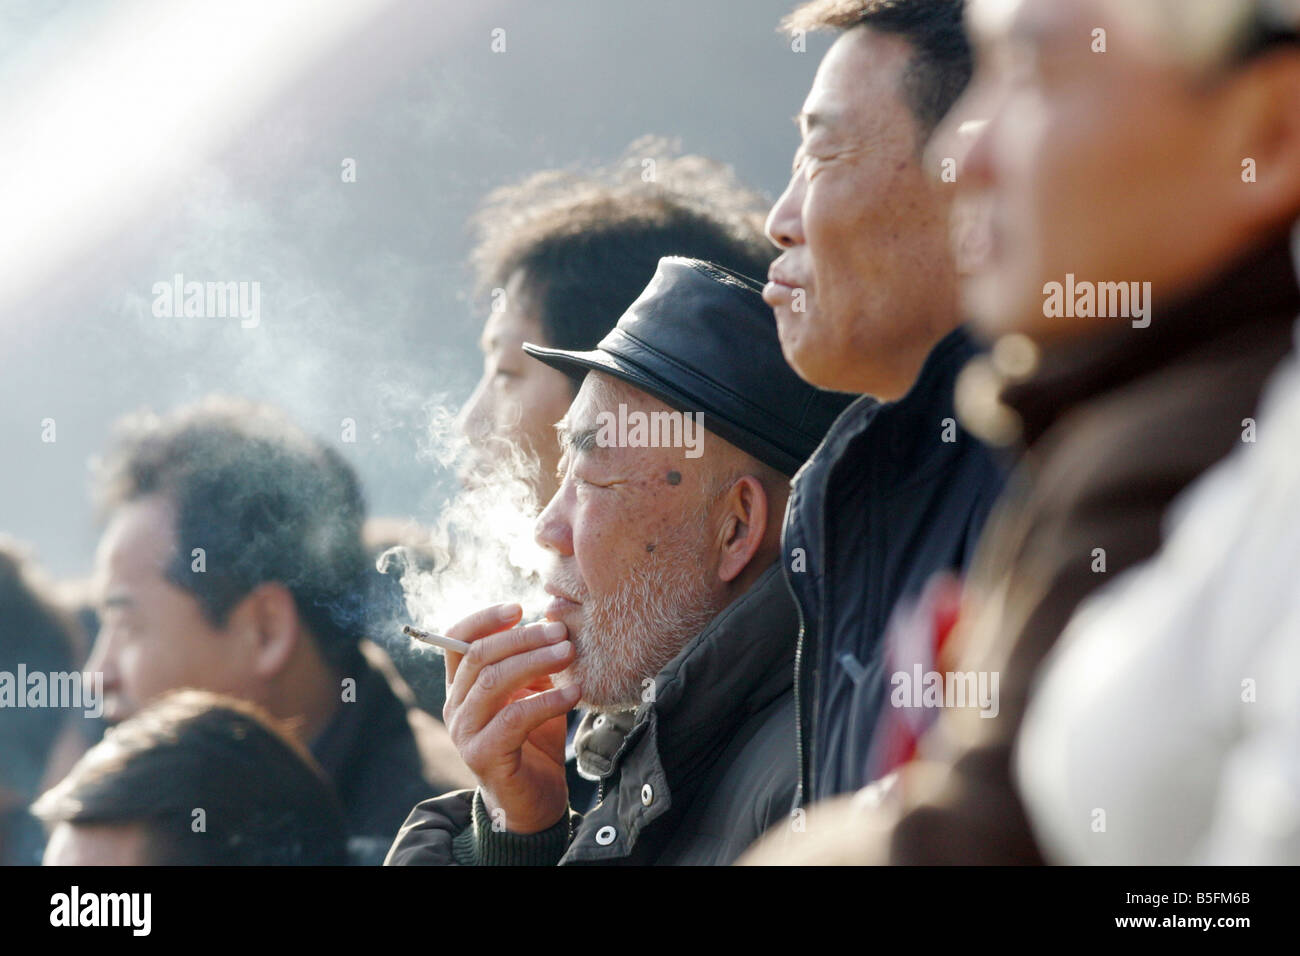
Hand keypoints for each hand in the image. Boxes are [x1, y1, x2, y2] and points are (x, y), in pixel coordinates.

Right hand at [442, 603, 579, 833]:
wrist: (535, 803)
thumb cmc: (536, 741)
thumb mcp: (536, 692)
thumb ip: (536, 662)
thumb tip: (554, 618)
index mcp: (462, 686)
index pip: (457, 640)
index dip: (484, 619)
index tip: (520, 608)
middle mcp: (455, 706)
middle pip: (478, 655)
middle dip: (522, 637)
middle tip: (561, 631)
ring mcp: (465, 732)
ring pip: (492, 682)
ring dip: (535, 661)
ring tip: (569, 653)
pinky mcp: (483, 756)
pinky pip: (513, 718)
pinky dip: (547, 700)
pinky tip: (574, 694)